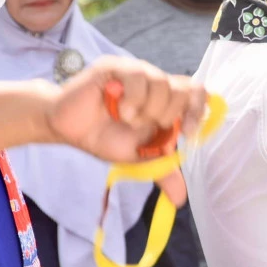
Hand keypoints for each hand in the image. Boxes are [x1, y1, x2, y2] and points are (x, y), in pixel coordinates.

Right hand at [44, 56, 206, 205]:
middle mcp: (156, 82)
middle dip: (169, 115)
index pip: (198, 92)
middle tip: (148, 126)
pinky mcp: (116, 67)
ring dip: (148, 110)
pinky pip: (139, 77)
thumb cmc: (105, 137)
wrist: (68, 129)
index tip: (187, 132)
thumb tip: (180, 199)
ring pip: (163, 83)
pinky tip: (120, 111)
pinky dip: (133, 100)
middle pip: (184, 89)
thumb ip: (161, 170)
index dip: (198, 110)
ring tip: (128, 119)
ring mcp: (137, 72)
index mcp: (167, 100)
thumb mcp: (138, 157)